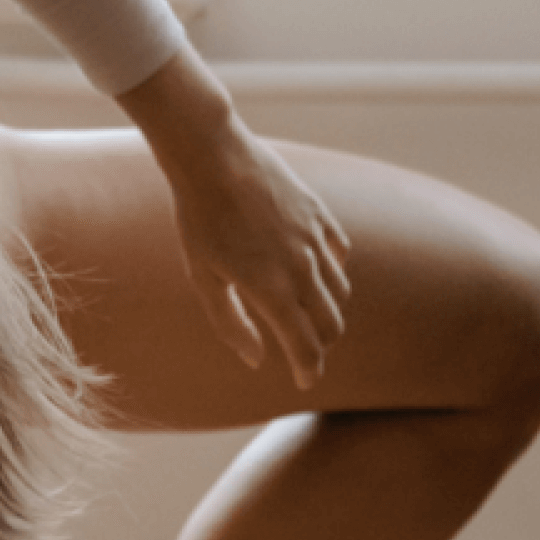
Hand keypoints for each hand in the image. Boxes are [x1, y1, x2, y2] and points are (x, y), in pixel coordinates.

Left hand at [169, 128, 351, 388]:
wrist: (213, 157)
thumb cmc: (199, 220)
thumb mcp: (204, 278)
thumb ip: (231, 323)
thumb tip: (256, 359)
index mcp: (272, 290)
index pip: (305, 345)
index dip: (308, 369)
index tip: (305, 381)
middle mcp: (303, 268)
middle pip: (331, 323)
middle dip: (321, 344)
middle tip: (305, 350)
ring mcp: (315, 239)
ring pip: (340, 290)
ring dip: (328, 309)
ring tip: (306, 313)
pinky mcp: (320, 214)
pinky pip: (340, 253)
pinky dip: (333, 271)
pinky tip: (315, 272)